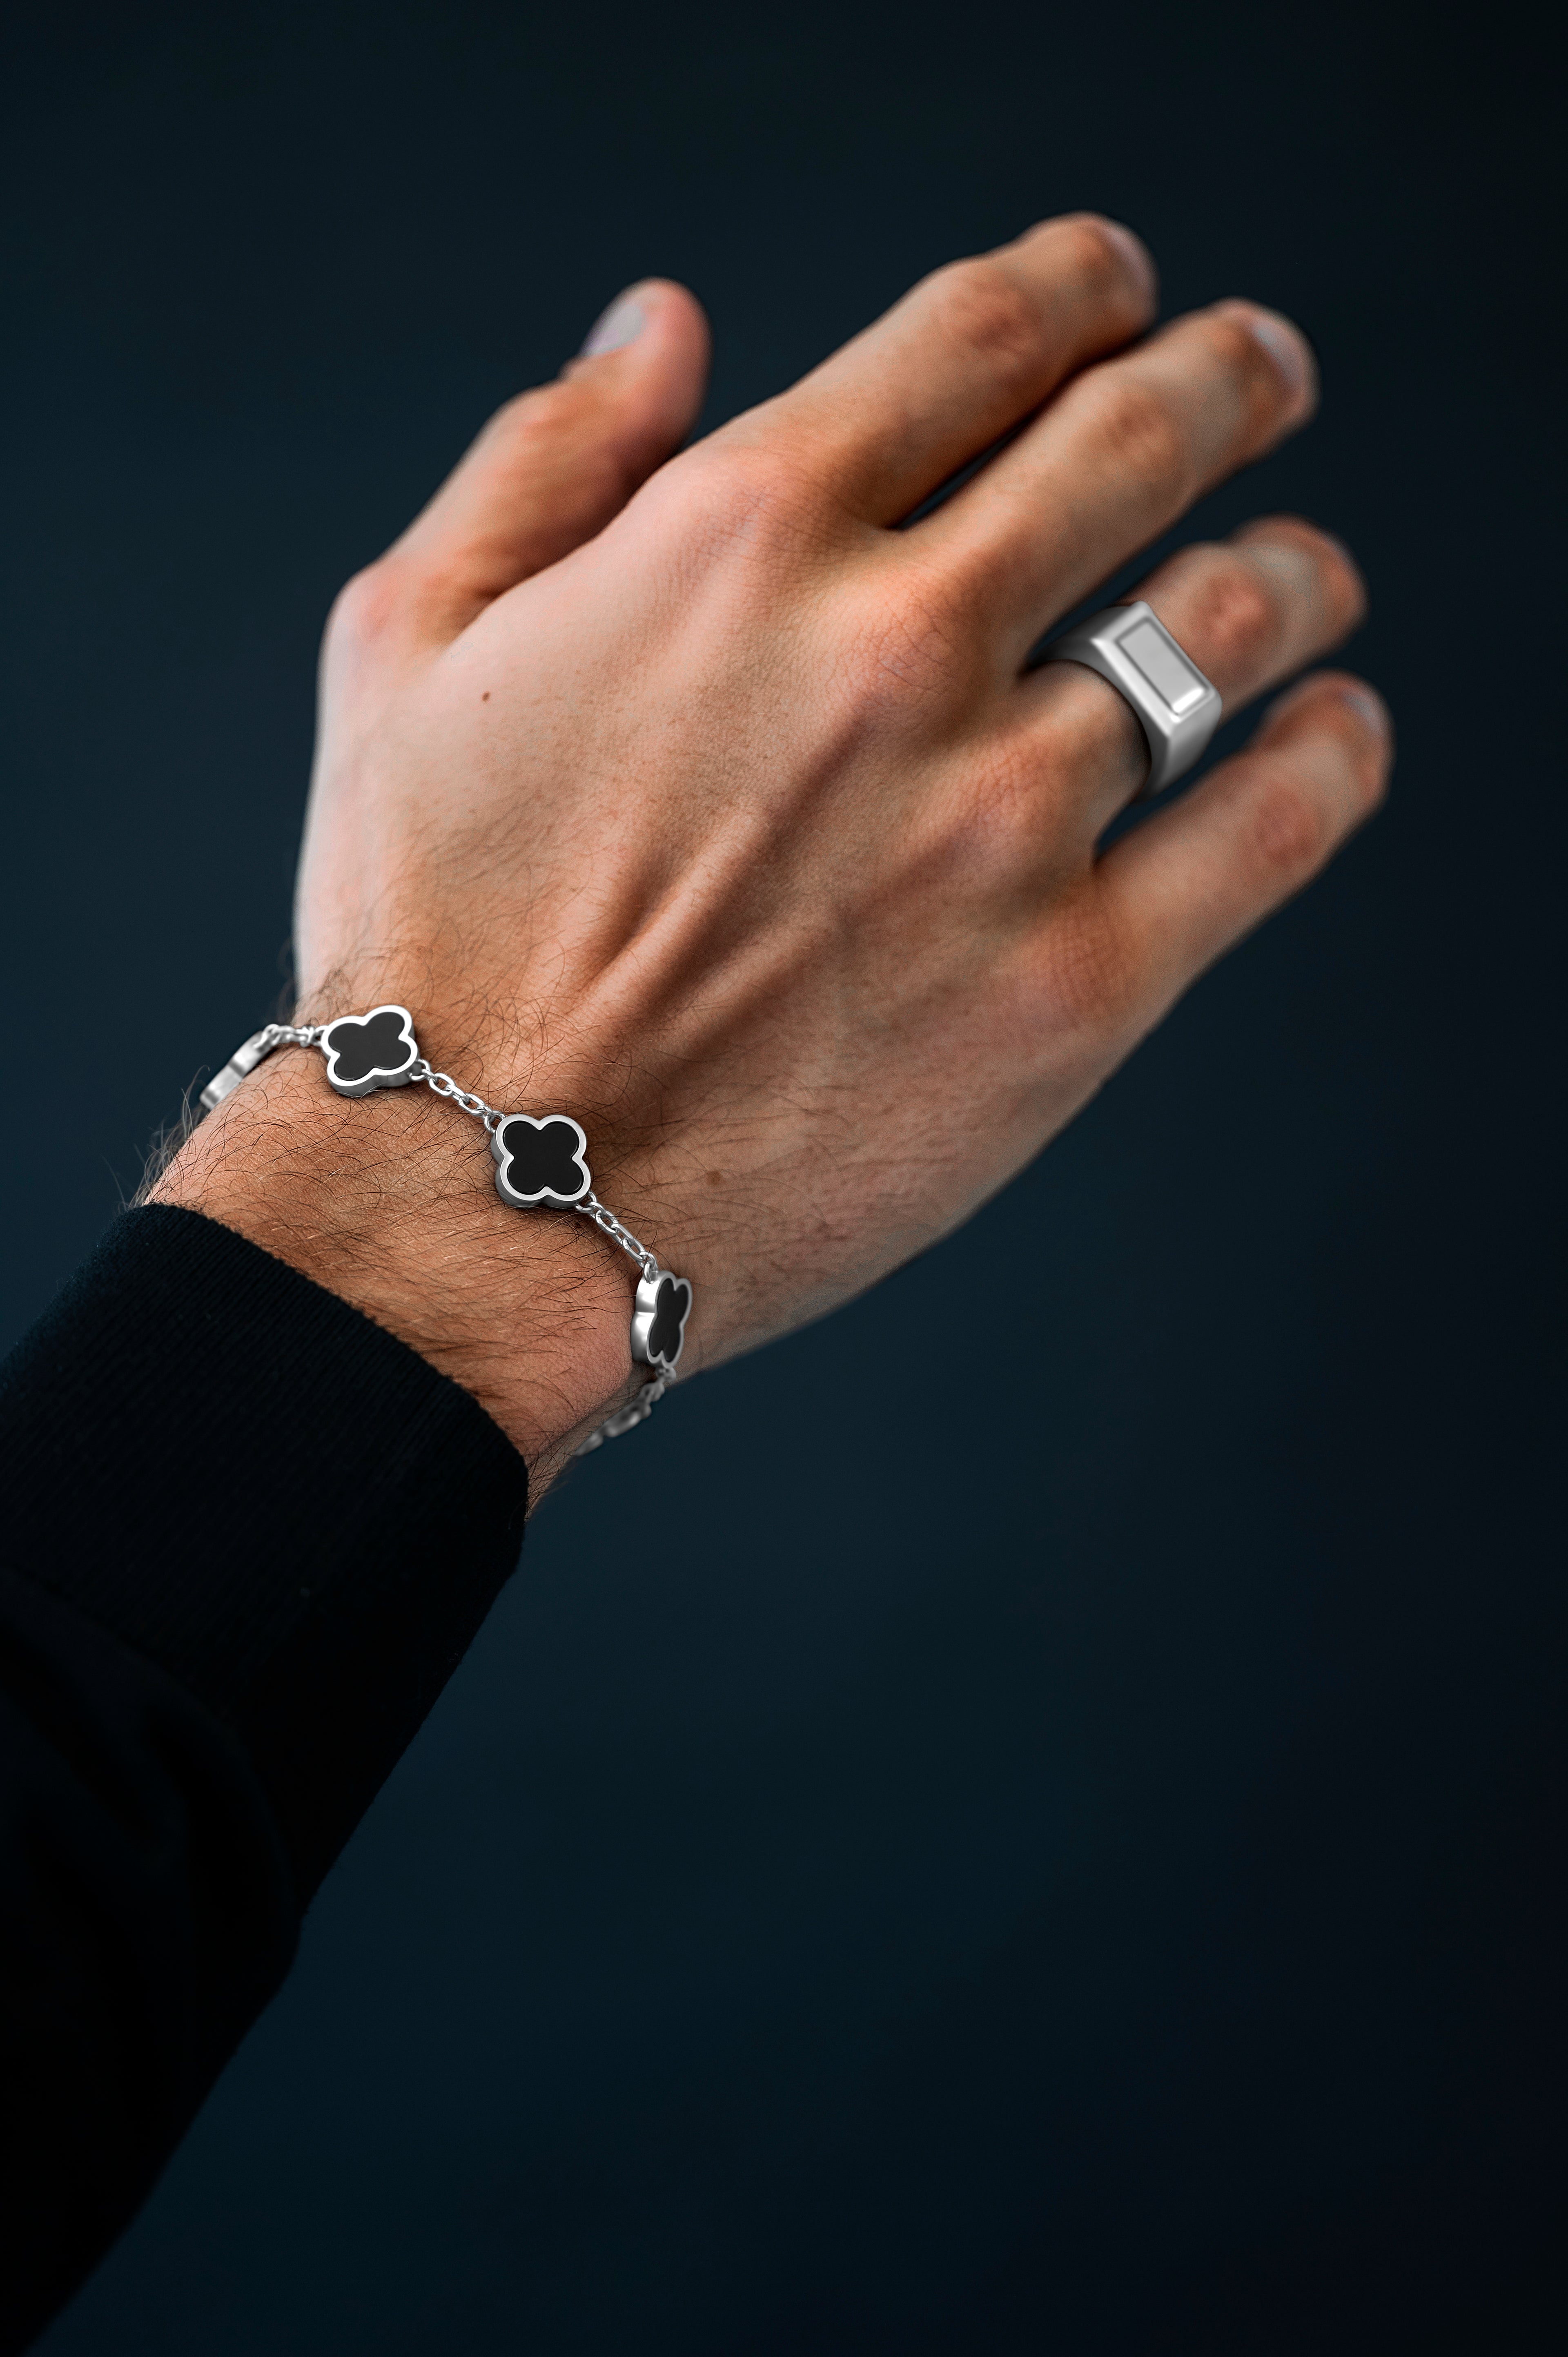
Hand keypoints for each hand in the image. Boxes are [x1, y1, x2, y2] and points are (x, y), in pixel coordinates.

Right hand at [158, 217, 1388, 1484]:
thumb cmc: (426, 937)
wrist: (476, 1194)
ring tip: (1304, 570)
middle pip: (1141, 438)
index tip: (1116, 289)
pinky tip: (1337, 730)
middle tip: (1259, 374)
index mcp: (740, 537)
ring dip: (1294, 566)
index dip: (1079, 286)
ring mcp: (1000, 819)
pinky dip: (1332, 757)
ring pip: (1233, 620)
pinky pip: (1271, 829)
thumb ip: (543, 462)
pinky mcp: (1072, 985)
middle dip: (1223, 378)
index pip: (980, 336)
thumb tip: (663, 326)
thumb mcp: (407, 646)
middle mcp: (895, 649)